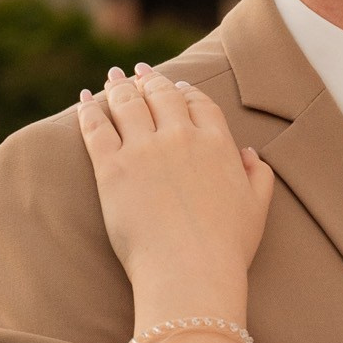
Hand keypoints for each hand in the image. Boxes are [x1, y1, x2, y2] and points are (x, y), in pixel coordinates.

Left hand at [76, 65, 274, 320]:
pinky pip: (96, 128)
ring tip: (113, 76)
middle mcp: (181, 137)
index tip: (180, 87)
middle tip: (140, 71)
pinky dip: (88, 109)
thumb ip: (258, 176)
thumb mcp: (257, 209)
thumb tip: (250, 154)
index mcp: (217, 144)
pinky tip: (84, 98)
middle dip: (150, 80)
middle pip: (162, 96)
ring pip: (128, 104)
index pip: (200, 104)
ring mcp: (144, 150)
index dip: (188, 93)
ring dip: (119, 86)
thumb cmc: (227, 248)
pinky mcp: (112, 168)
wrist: (190, 271)